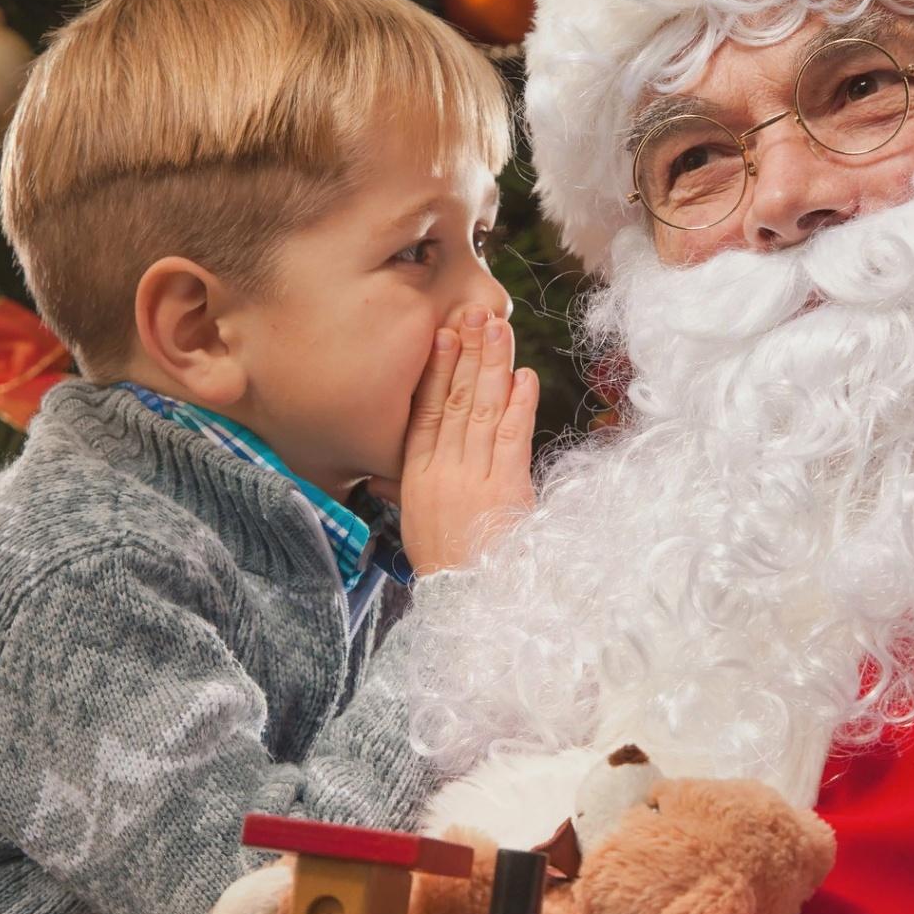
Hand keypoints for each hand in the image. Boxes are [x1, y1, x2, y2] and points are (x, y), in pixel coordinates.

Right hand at [389, 304, 537, 574]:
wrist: (465, 600)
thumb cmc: (444, 563)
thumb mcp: (414, 520)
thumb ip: (406, 488)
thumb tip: (389, 472)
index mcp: (417, 475)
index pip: (427, 410)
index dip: (437, 369)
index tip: (446, 333)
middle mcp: (443, 470)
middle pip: (457, 400)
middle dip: (469, 353)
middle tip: (478, 312)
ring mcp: (475, 479)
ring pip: (484, 411)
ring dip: (493, 366)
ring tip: (500, 330)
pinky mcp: (505, 491)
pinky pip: (512, 439)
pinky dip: (520, 407)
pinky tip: (524, 378)